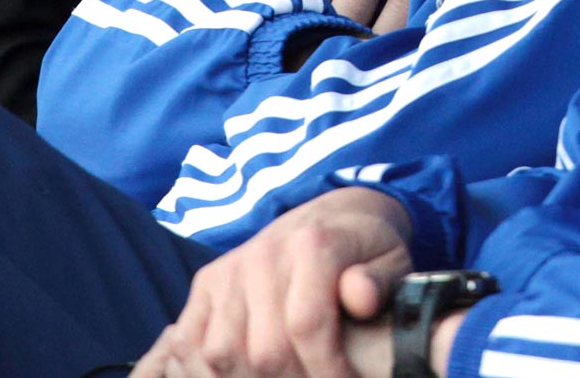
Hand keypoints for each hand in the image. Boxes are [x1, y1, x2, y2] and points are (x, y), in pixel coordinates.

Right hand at [134, 186, 413, 377]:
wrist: (331, 217)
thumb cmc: (365, 250)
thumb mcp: (391, 258)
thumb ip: (380, 280)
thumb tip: (361, 298)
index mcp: (314, 243)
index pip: (308, 324)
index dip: (327, 369)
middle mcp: (265, 253)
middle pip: (265, 349)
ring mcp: (230, 269)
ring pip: (222, 354)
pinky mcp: (206, 283)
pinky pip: (189, 342)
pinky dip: (203, 373)